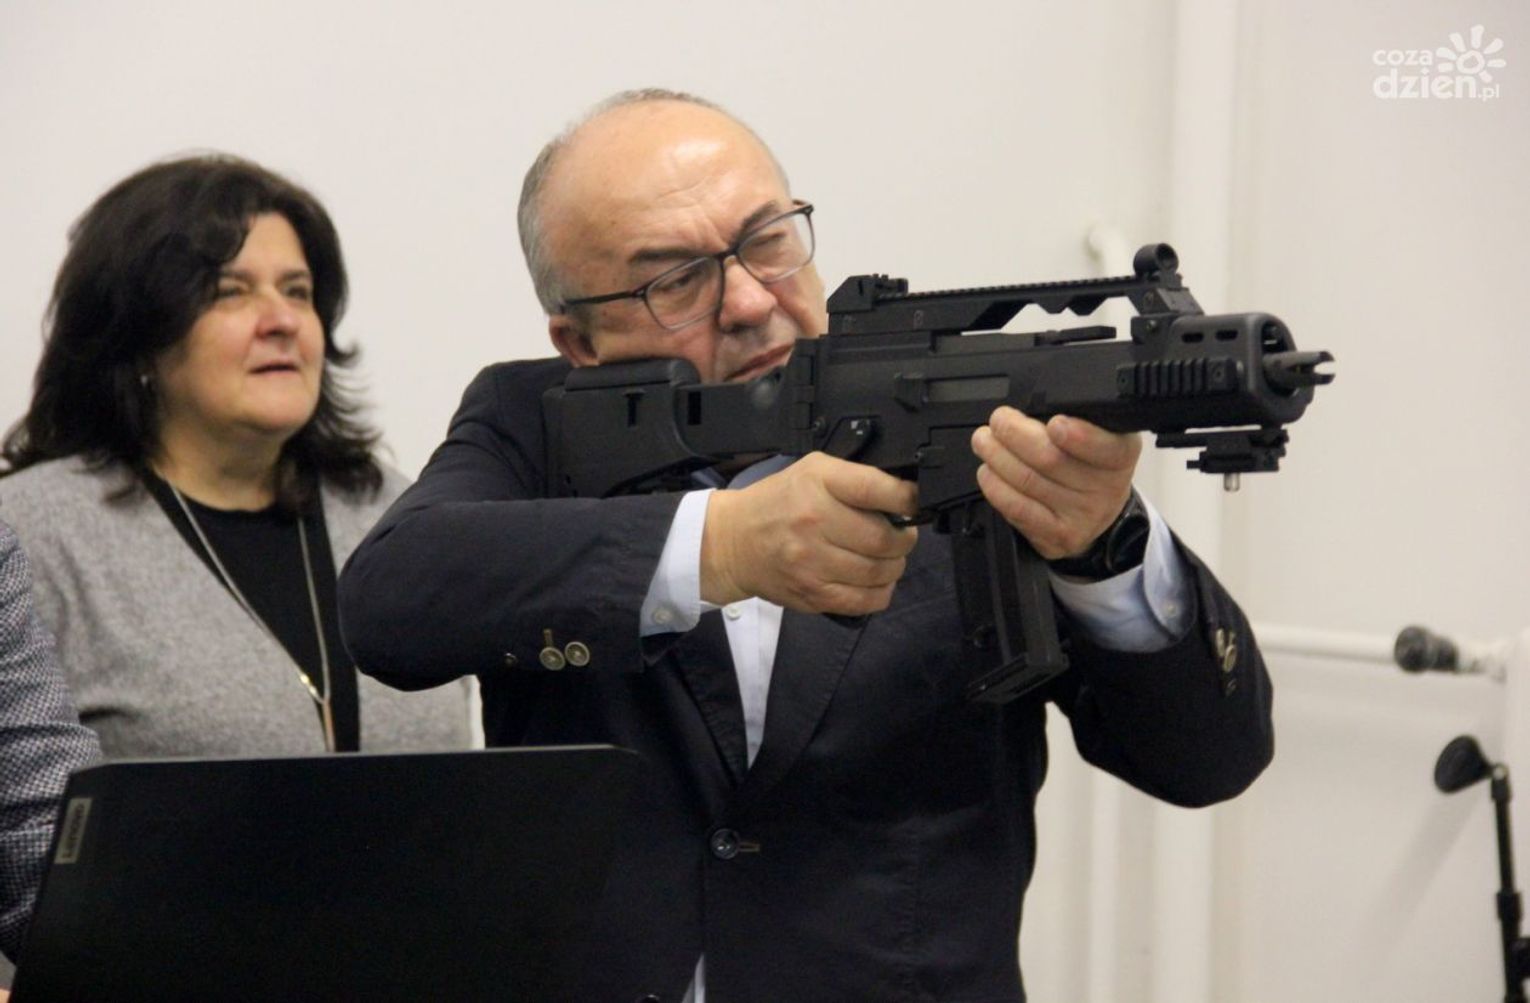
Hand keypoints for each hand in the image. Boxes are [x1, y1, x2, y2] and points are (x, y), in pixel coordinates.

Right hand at [701, 452, 918, 613]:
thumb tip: (904, 496)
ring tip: (887, 558)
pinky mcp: (813, 594)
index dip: (907, 499)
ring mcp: (812, 563)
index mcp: (818, 483)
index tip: (912, 503)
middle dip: (904, 539)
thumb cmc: (779, 502)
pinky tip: (874, 580)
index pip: (875, 489)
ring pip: (881, 572)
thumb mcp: (812, 470)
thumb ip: (855, 479)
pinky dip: (881, 592)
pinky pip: (866, 601)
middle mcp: (814, 521)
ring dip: (894, 566)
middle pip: (885, 539)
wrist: (734, 542)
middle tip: (900, 535)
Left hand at [970, 406, 1140, 559]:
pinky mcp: (1056, 536)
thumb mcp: (1101, 433)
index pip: (1105, 448)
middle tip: (999, 420)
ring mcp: (1080, 516)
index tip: (1055, 423)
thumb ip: (1077, 417)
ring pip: (1027, 481)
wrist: (1096, 514)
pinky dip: (995, 486)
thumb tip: (1031, 406)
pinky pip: (1017, 509)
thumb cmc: (1091, 463)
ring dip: (996, 456)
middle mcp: (1106, 489)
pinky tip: (988, 471)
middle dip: (1014, 434)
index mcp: (1121, 454)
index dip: (1079, 437)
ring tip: (984, 440)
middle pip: (1052, 460)